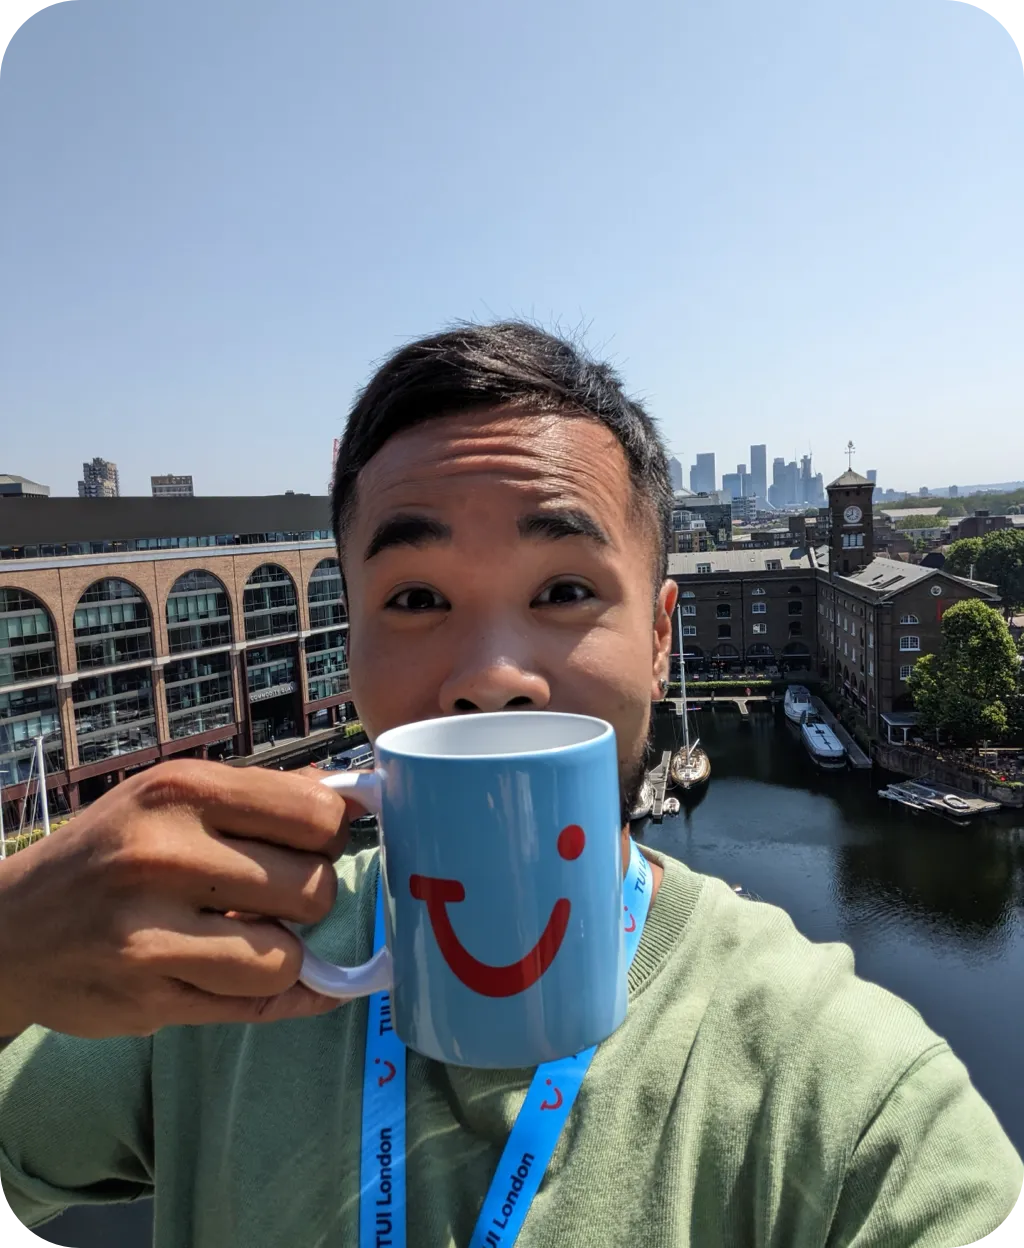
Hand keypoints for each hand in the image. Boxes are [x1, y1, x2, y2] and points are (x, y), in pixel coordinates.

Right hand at [0, 760, 359, 1038]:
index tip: (316, 844)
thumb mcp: (170, 799)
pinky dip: (272, 993)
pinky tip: (258, 974)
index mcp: (181, 791)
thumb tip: (352, 799)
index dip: (332, 835)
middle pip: (314, 887)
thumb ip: (259, 797)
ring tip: (250, 936)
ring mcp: (151, 932)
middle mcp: (165, 855)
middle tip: (279, 895)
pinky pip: (254, 1004)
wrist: (7, 931)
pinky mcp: (147, 998)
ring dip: (284, 953)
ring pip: (288, 957)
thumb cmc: (108, 854)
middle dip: (311, 897)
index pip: (315, 813)